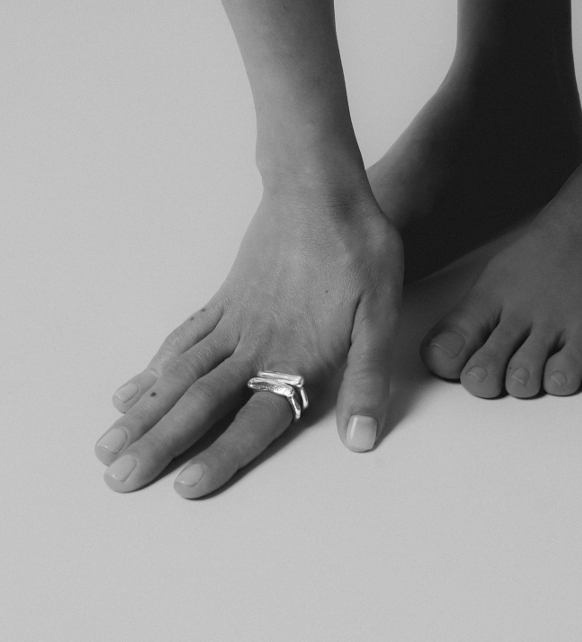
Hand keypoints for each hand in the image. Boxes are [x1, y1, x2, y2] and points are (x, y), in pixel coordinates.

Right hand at [94, 190, 402, 496]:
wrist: (321, 187)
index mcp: (295, 355)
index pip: (256, 418)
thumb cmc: (359, 247)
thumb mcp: (381, 312)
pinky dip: (156, 367)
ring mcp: (235, 319)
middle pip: (200, 403)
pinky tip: (134, 388)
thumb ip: (367, 376)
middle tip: (117, 479)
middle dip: (158, 444)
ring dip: (144, 413)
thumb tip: (361, 439)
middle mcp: (256, 343)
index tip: (182, 488)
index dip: (222, 454)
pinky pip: (184, 338)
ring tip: (107, 446)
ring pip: (180, 374)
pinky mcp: (227, 297)